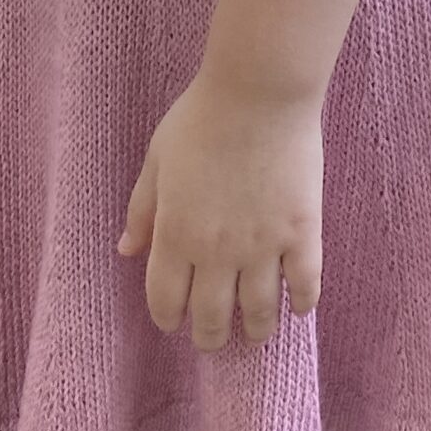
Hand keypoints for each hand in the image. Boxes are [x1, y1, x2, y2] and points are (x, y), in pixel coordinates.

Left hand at [116, 71, 323, 349]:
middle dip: (211, 336)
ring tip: (256, 333)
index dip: (168, 318)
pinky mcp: (302, 232)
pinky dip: (302, 303)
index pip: (166, 300)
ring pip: (259, 311)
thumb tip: (125, 250)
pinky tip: (298, 307)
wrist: (259, 91)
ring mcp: (263, 245)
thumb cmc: (202, 118)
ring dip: (255, 330)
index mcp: (175, 233)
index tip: (174, 321)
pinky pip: (305, 284)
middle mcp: (217, 251)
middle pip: (212, 316)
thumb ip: (142, 210)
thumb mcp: (157, 159)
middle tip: (215, 338)